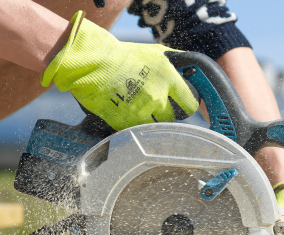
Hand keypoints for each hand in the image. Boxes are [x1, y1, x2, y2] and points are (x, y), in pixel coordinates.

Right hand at [41, 11, 198, 130]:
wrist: (93, 63)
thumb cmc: (124, 56)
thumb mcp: (156, 53)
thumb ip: (176, 64)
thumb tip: (189, 71)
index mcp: (168, 79)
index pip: (190, 105)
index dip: (186, 106)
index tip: (182, 106)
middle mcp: (157, 96)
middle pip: (172, 119)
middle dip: (166, 115)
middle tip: (157, 107)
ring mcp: (140, 111)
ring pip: (155, 128)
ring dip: (150, 122)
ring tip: (141, 111)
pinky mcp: (124, 122)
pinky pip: (136, 131)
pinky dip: (134, 126)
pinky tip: (128, 114)